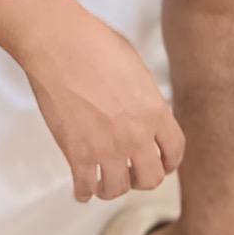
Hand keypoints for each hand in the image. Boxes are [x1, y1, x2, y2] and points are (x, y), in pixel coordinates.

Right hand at [15, 0, 186, 202]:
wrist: (58, 42)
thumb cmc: (94, 43)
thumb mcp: (135, 66)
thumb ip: (146, 97)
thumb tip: (146, 113)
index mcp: (154, 110)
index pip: (175, 151)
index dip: (169, 162)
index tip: (162, 165)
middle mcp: (135, 135)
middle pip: (151, 179)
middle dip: (141, 178)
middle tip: (131, 173)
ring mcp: (106, 147)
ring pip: (117, 189)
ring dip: (111, 188)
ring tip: (104, 182)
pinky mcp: (77, 153)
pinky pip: (85, 188)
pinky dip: (83, 192)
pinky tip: (81, 188)